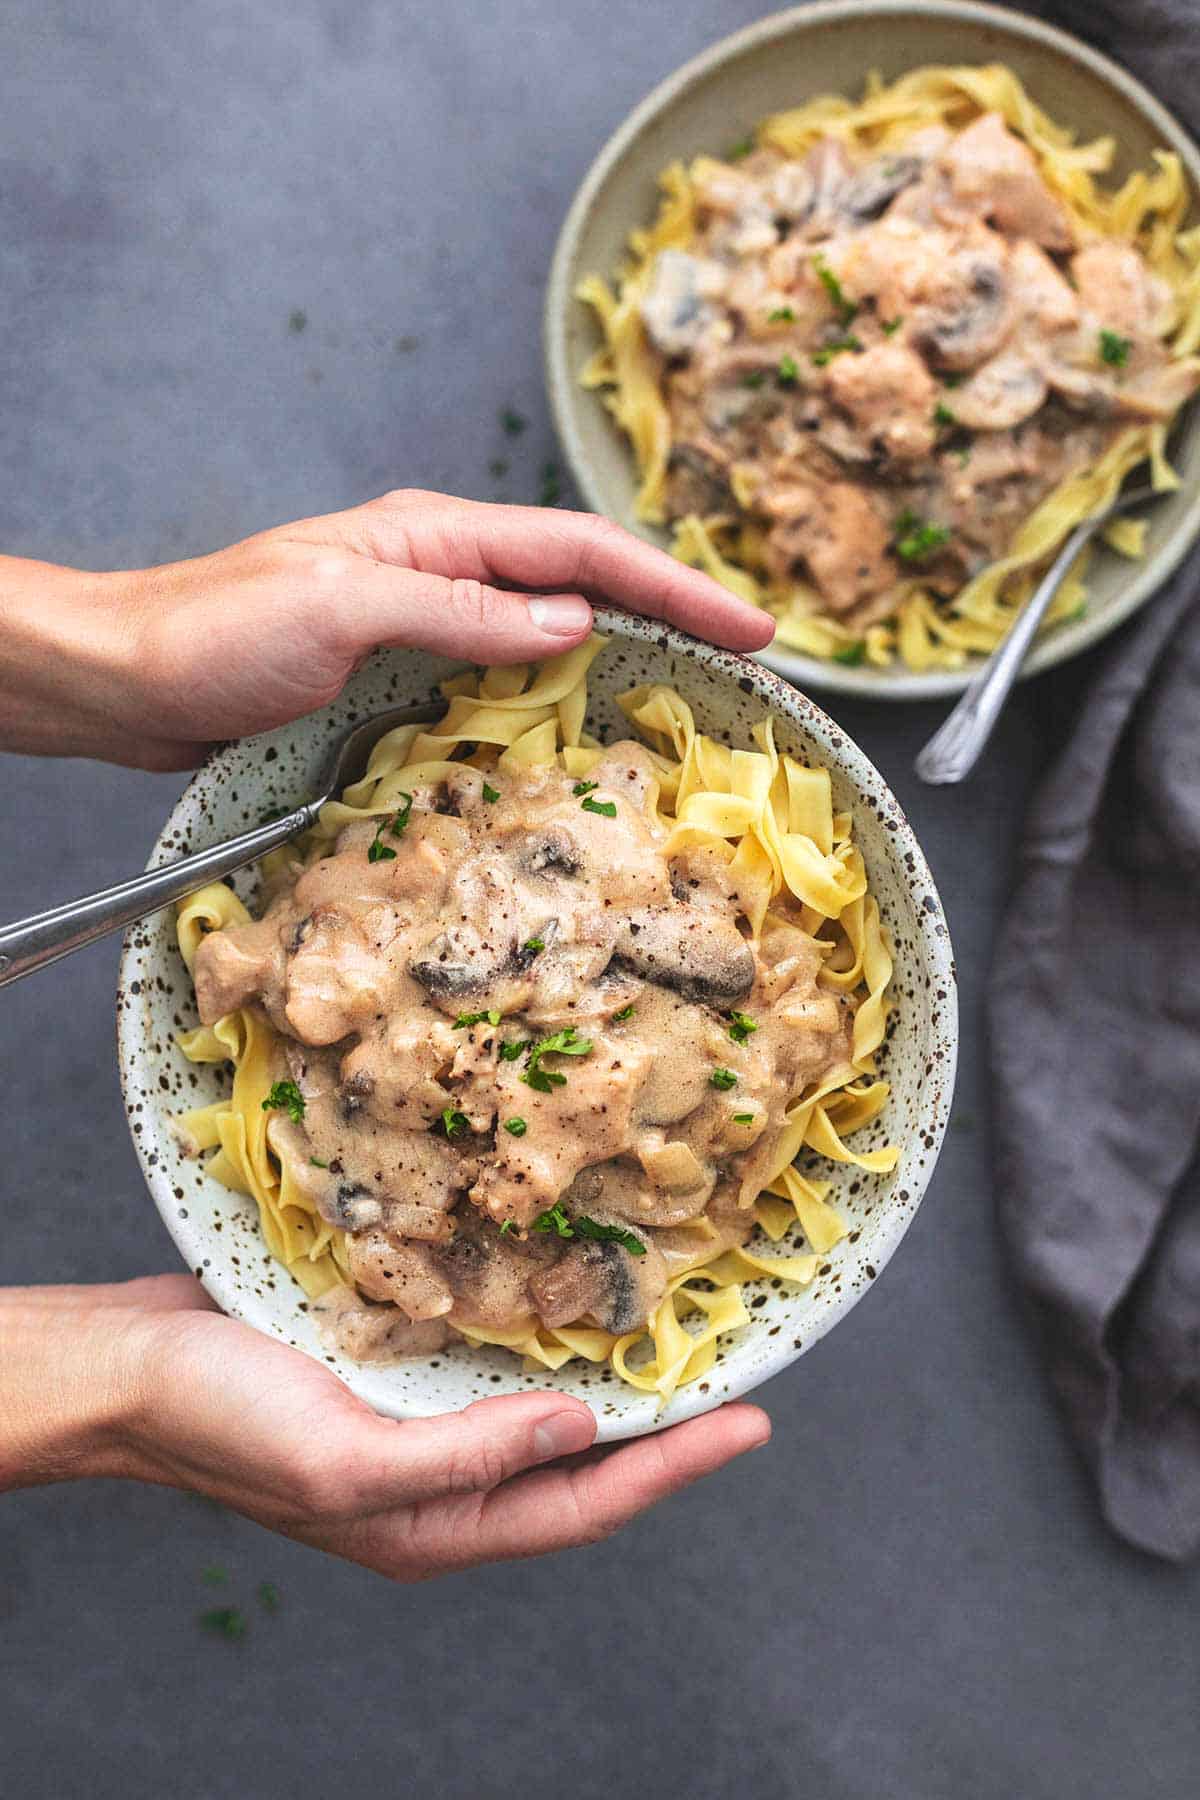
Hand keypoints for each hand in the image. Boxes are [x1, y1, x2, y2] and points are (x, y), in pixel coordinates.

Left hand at [0, 489, 773, 768]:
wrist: (128, 679)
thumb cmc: (215, 632)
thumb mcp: (344, 608)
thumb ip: (461, 610)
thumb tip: (575, 620)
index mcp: (436, 535)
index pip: (584, 550)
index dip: (675, 586)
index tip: (751, 626)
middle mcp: (441, 573)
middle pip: (583, 584)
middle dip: (672, 614)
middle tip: (749, 659)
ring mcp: (424, 627)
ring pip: (549, 638)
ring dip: (624, 660)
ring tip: (693, 697)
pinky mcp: (401, 681)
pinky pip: (502, 688)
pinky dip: (556, 706)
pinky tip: (582, 738)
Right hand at [0, 1277, 769, 1579]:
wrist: (132, 1361)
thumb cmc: (218, 1418)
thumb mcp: (341, 1457)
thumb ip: (463, 1458)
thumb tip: (578, 1433)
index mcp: (434, 1522)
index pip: (584, 1504)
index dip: (674, 1467)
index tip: (752, 1423)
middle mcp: (439, 1479)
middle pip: (577, 1463)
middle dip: (660, 1429)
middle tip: (736, 1374)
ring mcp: (417, 1422)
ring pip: (540, 1409)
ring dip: (606, 1379)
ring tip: (676, 1338)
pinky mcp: (394, 1366)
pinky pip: (489, 1358)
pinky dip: (540, 1336)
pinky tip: (567, 1295)